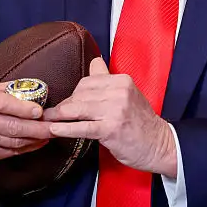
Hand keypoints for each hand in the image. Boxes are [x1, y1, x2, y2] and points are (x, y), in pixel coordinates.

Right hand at [0, 82, 51, 162]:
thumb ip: (9, 89)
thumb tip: (37, 88)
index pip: (3, 105)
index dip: (24, 109)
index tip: (40, 111)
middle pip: (13, 127)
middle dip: (38, 128)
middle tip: (55, 126)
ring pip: (14, 143)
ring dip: (36, 139)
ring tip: (50, 133)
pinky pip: (11, 153)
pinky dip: (27, 148)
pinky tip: (38, 141)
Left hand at [44, 57, 176, 176]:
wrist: (159, 144)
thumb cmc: (141, 123)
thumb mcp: (128, 93)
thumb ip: (108, 78)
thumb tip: (94, 61)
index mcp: (122, 80)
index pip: (87, 81)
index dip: (74, 94)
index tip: (67, 103)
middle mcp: (120, 92)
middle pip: (80, 94)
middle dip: (65, 106)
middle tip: (54, 115)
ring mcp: (116, 110)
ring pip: (78, 109)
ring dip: (59, 116)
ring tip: (47, 121)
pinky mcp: (110, 129)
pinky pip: (81, 127)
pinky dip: (65, 129)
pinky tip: (55, 130)